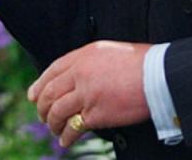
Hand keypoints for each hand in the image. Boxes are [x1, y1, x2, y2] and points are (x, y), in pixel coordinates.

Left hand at [28, 40, 150, 147]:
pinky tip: (65, 140)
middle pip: (50, 92)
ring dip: (52, 123)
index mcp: (83, 56)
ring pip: (57, 111)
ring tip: (53, 129)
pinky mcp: (96, 114)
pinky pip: (73, 127)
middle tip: (42, 115)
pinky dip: (66, 136)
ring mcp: (86, 94)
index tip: (33, 95)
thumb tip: (80, 74)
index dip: (39, 85)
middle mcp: (80, 73)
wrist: (158, 75)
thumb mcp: (109, 51)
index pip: (53, 70)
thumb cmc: (140, 63)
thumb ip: (90, 62)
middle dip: (42, 106)